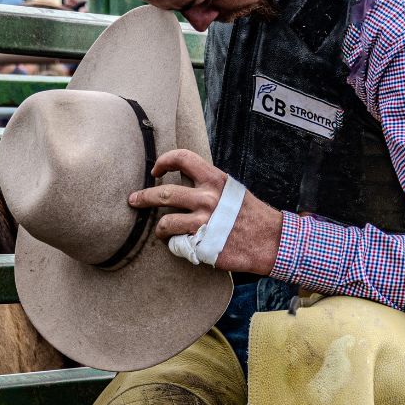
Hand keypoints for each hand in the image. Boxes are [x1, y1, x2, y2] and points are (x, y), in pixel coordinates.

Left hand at [129, 148, 282, 273]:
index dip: (164, 161)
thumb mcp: (232, 190)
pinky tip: (182, 245)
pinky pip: (176, 245)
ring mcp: (203, 223)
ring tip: (160, 231)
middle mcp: (207, 198)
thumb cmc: (251, 215)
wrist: (270, 241)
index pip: (182, 159)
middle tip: (134, 200)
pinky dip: (175, 246)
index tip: (155, 170)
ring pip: (165, 223)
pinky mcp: (202, 245)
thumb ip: (209, 184)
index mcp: (215, 180)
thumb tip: (185, 180)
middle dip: (142, 197)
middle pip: (163, 193)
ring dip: (159, 228)